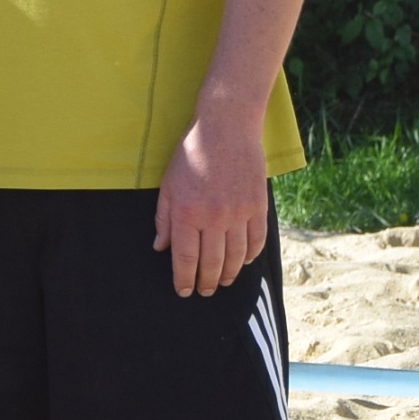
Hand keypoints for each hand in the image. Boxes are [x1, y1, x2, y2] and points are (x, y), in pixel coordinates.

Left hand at [151, 106, 272, 299]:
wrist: (226, 127)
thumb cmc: (192, 154)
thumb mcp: (169, 185)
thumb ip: (164, 218)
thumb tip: (161, 247)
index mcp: (187, 212)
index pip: (185, 259)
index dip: (184, 280)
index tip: (183, 291)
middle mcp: (213, 217)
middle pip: (211, 264)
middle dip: (207, 283)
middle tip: (204, 292)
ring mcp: (239, 213)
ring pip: (235, 257)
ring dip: (229, 275)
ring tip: (223, 282)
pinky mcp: (257, 206)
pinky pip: (256, 241)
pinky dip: (250, 256)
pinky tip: (244, 262)